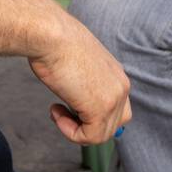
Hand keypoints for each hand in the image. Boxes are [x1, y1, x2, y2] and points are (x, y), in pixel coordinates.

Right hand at [28, 13, 132, 144]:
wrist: (50, 34)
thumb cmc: (54, 43)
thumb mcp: (75, 63)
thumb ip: (83, 81)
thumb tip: (74, 94)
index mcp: (116, 74)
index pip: (117, 108)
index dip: (92, 115)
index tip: (68, 107)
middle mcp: (121, 86)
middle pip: (114, 124)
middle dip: (86, 124)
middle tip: (61, 111)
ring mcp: (114, 98)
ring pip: (102, 134)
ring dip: (76, 129)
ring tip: (56, 111)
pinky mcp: (100, 108)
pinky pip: (90, 137)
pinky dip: (70, 132)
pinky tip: (56, 112)